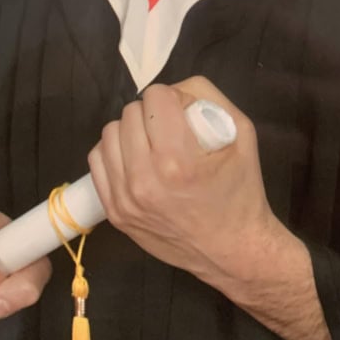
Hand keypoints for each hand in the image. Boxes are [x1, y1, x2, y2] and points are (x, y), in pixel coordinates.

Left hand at [87, 76, 279, 285]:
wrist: (232, 250)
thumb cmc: (241, 189)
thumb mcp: (241, 132)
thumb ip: (207, 97)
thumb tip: (173, 90)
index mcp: (178, 159)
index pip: (155, 96)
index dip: (172, 98)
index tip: (184, 114)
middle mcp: (145, 179)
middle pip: (130, 113)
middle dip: (151, 113)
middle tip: (170, 129)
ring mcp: (125, 199)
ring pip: (109, 134)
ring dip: (131, 131)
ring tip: (152, 144)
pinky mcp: (115, 213)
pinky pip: (97, 161)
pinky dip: (115, 153)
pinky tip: (135, 159)